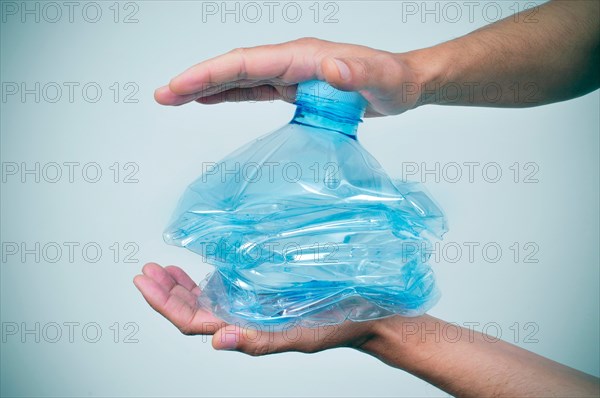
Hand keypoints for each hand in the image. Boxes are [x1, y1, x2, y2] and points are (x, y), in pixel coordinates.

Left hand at [133, 262, 377, 354]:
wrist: (361, 309)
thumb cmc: (333, 326)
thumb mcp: (298, 337)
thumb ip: (259, 341)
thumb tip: (217, 341)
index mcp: (244, 329)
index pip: (191, 323)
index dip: (165, 305)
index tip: (145, 281)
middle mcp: (241, 316)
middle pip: (190, 309)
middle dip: (164, 292)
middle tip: (145, 270)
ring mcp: (249, 302)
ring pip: (203, 298)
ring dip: (179, 284)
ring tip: (160, 267)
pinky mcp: (261, 288)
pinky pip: (224, 284)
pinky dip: (204, 276)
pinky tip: (196, 266)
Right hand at [154, 37, 426, 116]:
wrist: (403, 84)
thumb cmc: (394, 81)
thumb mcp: (381, 80)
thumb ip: (356, 73)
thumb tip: (327, 67)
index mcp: (303, 56)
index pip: (247, 63)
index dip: (211, 73)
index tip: (180, 87)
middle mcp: (291, 61)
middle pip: (234, 68)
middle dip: (196, 80)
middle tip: (162, 95)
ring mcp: (291, 73)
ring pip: (239, 78)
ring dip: (205, 87)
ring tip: (173, 98)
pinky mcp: (294, 88)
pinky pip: (254, 90)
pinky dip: (228, 94)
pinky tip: (209, 100)